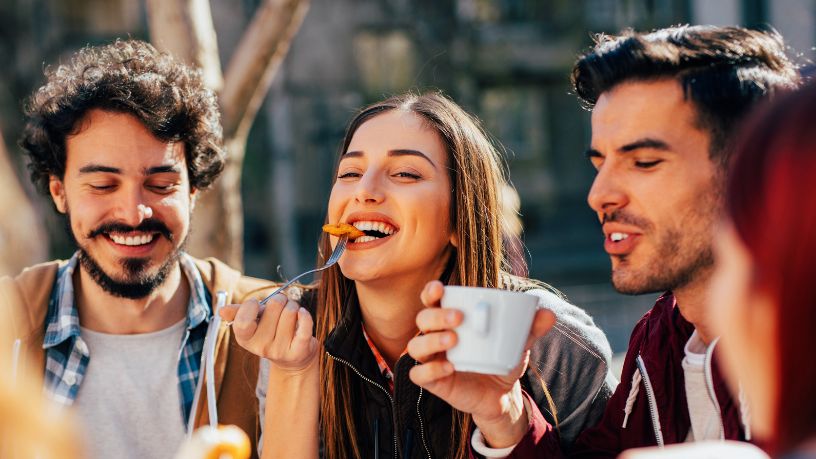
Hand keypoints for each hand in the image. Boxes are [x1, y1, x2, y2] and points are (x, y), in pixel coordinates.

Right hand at [219, 295, 318, 372]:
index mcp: (245, 339)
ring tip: (291, 314)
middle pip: (274, 305)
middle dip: (280, 300)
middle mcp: (261, 347)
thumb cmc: (272, 334)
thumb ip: (239, 314)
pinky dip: (305, 315)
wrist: (293, 360)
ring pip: (291, 311)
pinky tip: (302, 314)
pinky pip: (305, 324)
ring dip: (294, 306)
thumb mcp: (254, 324)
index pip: (242, 321)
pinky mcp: (299, 350)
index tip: (257, 304)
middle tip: (281, 307)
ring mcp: (280, 350)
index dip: (251, 305)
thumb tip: (222, 310)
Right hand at [407, 281, 555, 447]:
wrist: (501, 395)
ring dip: (431, 340)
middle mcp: (435, 335)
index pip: (432, 300)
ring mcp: (432, 358)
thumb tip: (549, 313)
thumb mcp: (517, 343)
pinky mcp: (433, 381)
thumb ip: (531, 328)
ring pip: (416, 345)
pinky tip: (449, 368)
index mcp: (450, 319)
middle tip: (458, 318)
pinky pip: (419, 374)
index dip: (431, 291)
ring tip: (452, 341)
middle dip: (436, 315)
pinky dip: (431, 370)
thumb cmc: (501, 358)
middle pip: (422, 319)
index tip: (441, 288)